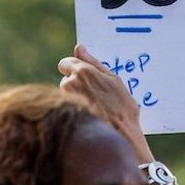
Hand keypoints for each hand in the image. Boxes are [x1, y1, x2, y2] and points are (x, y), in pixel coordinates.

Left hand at [57, 43, 152, 161]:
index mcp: (83, 72)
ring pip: (65, 94)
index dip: (75, 69)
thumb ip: (93, 62)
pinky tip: (87, 116)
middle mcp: (70, 84)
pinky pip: (64, 107)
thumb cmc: (122, 107)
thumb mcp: (114, 80)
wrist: (120, 136)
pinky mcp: (62, 115)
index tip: (85, 77)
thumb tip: (79, 47)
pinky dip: (73, 110)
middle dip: (76, 84)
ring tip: (94, 107)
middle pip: (66, 79)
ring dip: (75, 98)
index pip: (66, 63)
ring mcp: (64, 101)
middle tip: (95, 95)